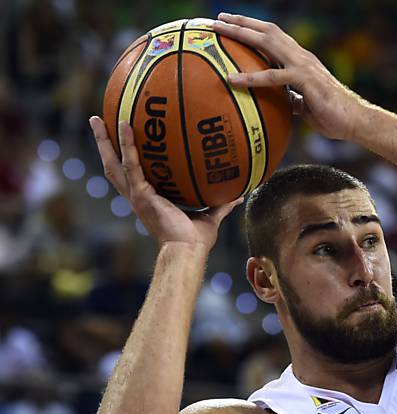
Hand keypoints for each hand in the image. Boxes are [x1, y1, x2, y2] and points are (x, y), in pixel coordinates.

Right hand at [89, 116, 240, 251]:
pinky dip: (128, 145)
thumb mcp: (210, 217)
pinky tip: (126, 126)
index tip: (123, 142)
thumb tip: (239, 194)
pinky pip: (131, 165)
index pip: (131, 174)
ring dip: (104, 140)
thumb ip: (222, 203)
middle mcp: (137, 196)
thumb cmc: (196, 241)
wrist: (188, 251)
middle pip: (113, 165)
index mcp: (148, 200)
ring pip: (114, 162)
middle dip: (104, 144)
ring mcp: (136, 195)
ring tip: (97, 118)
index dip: (125, 158)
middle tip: (96, 121)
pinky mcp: (141, 195)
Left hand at [212, 13, 367, 140]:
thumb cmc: (333, 116)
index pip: (274, 37)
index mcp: (301, 60)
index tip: (232, 25)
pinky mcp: (305, 80)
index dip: (253, 28)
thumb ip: (294, 99)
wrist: (356, 121)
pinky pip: (273, 76)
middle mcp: (301, 57)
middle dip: (241, 23)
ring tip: (219, 33)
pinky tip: (232, 78)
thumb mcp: (307, 104)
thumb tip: (285, 102)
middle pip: (267, 31)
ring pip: (267, 42)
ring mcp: (303, 66)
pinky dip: (251, 76)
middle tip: (217, 20)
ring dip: (241, 35)